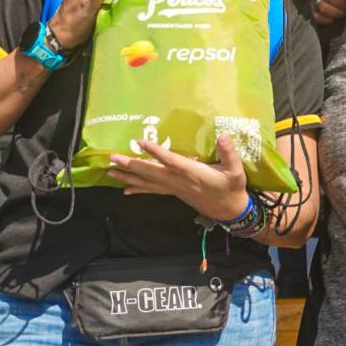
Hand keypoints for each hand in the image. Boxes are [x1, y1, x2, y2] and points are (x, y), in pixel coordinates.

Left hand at [106, 134, 249, 221]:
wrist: (230, 210)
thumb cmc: (232, 188)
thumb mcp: (236, 170)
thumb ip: (229, 152)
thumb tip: (223, 135)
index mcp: (192, 173)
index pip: (170, 161)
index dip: (156, 152)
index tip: (140, 142)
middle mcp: (179, 181)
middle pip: (151, 173)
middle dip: (131, 165)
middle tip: (112, 157)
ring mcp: (175, 189)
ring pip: (147, 183)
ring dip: (127, 177)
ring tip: (110, 172)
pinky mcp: (174, 193)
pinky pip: (152, 191)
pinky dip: (138, 190)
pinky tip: (125, 190)